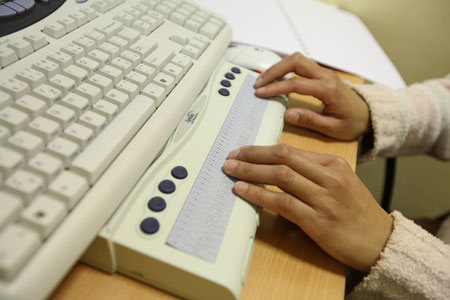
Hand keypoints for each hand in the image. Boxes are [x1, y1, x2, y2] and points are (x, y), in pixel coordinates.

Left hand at [223, 144, 391, 272]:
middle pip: (283, 157)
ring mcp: (324, 199)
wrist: (381, 241)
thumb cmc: (357, 212)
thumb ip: (313, 173)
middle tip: (231, 156)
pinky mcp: (318, 221)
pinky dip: (259, 195)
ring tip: (231, 170)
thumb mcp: (341, 183)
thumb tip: (278, 167)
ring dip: (251, 171)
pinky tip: (243, 190)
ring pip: (280, 176)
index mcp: (333, 164)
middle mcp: (329, 177)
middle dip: (252, 155)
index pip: (290, 150)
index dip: (262, 149)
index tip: (244, 150)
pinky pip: (282, 203)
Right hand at [254, 52, 370, 139]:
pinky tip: (275, 79)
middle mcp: (325, 76)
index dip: (276, 87)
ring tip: (263, 81)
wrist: (368, 114)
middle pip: (295, 61)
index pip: (296, 84)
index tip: (261, 93)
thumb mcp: (332, 128)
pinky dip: (285, 69)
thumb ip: (310, 120)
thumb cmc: (352, 122)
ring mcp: (323, 72)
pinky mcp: (320, 73)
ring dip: (278, 67)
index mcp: (328, 89)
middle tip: (258, 84)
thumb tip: (287, 114)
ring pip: (296, 59)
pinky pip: (300, 64)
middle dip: (274, 71)